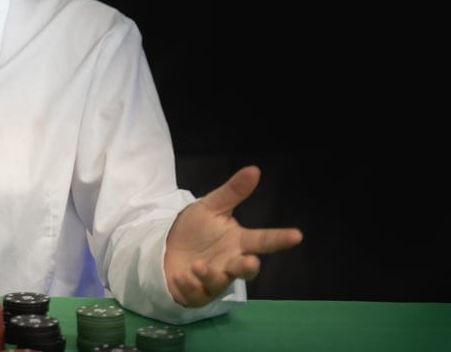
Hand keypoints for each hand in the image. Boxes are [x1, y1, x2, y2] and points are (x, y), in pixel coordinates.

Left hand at [164, 165, 302, 306]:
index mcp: (238, 242)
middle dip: (248, 267)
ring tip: (198, 265)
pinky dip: (189, 286)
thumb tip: (254, 169)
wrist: (167, 246)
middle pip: (245, 269)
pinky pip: (196, 294)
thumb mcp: (210, 207)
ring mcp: (214, 280)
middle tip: (250, 262)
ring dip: (210, 275)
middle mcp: (230, 263)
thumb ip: (232, 192)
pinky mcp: (196, 293)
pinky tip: (182, 276)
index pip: (262, 240)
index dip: (279, 238)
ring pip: (220, 283)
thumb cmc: (195, 229)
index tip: (297, 235)